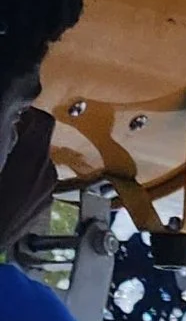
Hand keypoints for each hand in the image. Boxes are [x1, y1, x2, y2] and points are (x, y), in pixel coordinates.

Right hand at [0, 108, 58, 255]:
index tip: (14, 115)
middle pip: (40, 142)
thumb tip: (7, 127)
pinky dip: (25, 178)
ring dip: (23, 159)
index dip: (28, 114)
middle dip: (22, 137)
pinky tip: (6, 186)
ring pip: (38, 163)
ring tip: (3, 165)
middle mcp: (46, 173)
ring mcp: (47, 191)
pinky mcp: (44, 206)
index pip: (43, 122)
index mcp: (33, 158)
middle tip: (4, 139)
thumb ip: (5, 140)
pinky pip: (37, 182)